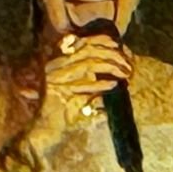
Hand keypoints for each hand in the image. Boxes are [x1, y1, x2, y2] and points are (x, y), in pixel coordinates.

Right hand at [19, 32, 131, 154]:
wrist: (45, 131)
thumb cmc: (64, 111)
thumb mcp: (74, 87)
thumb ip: (88, 73)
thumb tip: (112, 60)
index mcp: (57, 61)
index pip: (80, 42)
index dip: (99, 40)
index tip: (116, 44)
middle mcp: (55, 67)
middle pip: (88, 52)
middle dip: (111, 55)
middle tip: (127, 65)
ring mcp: (56, 80)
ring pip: (88, 65)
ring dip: (110, 67)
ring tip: (124, 74)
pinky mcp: (60, 94)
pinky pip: (85, 86)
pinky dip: (101, 84)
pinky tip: (113, 84)